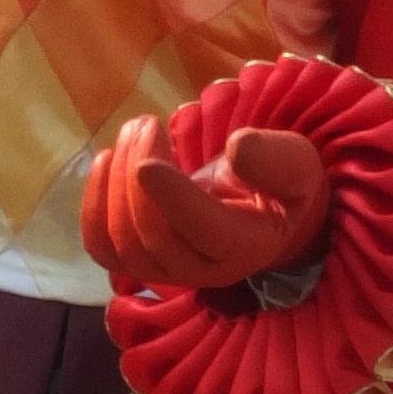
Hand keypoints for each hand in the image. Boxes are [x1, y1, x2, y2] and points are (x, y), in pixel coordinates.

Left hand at [83, 118, 329, 293]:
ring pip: (121, 244)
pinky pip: (101, 246)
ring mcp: (167, 270)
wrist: (264, 213)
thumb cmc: (283, 185)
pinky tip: (106, 160)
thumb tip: (237, 147)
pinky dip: (93, 204)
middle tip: (147, 123)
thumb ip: (276, 160)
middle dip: (136, 175)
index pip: (203, 230)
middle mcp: (204, 269)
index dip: (172, 198)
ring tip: (132, 131)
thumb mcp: (299, 164)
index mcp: (247, 245)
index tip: (148, 160)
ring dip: (113, 183)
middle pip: (153, 237)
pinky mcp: (139, 260)